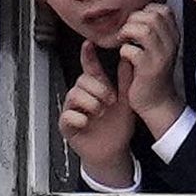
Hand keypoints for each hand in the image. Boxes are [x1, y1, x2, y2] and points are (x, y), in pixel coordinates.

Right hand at [59, 41, 136, 184]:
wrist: (114, 150)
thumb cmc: (118, 127)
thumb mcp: (126, 101)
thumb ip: (125, 81)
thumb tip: (127, 60)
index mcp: (96, 89)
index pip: (89, 68)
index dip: (88, 55)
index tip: (89, 44)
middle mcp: (83, 97)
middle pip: (82, 80)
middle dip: (99, 89)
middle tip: (111, 101)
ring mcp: (73, 109)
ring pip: (74, 94)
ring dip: (91, 103)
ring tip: (101, 112)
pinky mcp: (68, 124)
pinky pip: (68, 115)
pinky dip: (79, 117)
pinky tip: (88, 122)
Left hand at [117, 2, 182, 122]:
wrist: (157, 102)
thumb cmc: (152, 73)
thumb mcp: (158, 48)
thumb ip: (153, 30)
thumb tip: (136, 13)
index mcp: (173, 36)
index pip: (163, 10)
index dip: (145, 11)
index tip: (136, 23)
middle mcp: (171, 44)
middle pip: (153, 16)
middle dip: (133, 20)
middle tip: (126, 32)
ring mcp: (161, 57)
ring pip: (144, 30)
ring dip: (127, 32)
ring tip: (123, 41)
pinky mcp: (149, 70)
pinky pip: (132, 50)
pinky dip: (123, 51)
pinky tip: (125, 58)